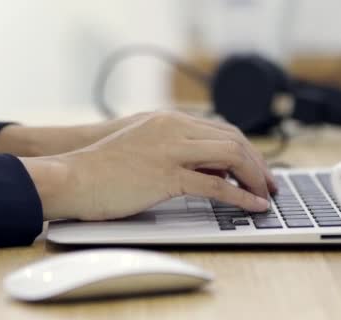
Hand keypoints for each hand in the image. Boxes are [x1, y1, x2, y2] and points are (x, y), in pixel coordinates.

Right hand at [19, 112, 275, 220]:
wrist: (71, 176)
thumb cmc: (102, 168)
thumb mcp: (144, 148)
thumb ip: (176, 151)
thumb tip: (209, 169)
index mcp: (168, 120)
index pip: (222, 130)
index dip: (246, 149)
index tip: (257, 168)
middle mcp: (174, 129)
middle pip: (233, 139)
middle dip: (258, 163)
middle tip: (269, 183)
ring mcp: (170, 150)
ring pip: (231, 156)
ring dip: (255, 176)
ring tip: (266, 194)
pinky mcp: (165, 176)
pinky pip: (215, 185)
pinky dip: (240, 196)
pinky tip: (252, 205)